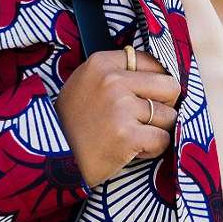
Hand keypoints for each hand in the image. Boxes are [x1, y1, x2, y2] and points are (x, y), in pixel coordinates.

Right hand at [56, 49, 180, 188]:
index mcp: (101, 63)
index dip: (155, 83)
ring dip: (157, 130)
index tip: (146, 97)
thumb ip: (119, 73)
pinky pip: (163, 139)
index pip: (152, 63)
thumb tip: (162, 73)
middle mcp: (111, 81)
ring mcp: (120, 107)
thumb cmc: (74, 121)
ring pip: (169, 116)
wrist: (52, 158)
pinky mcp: (127, 135)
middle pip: (169, 87)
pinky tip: (133, 150)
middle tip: (146, 119)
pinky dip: (153, 149)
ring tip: (133, 136)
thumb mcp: (87, 83)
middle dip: (164, 106)